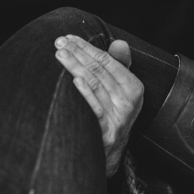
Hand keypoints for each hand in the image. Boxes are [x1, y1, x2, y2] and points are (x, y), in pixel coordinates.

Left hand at [54, 35, 143, 177]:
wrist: (108, 155)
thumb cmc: (111, 116)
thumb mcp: (121, 92)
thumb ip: (119, 66)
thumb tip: (119, 43)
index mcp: (134, 89)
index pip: (108, 62)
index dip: (88, 47)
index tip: (69, 38)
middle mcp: (129, 102)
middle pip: (100, 71)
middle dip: (78, 54)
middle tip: (59, 43)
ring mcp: (118, 118)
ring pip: (95, 85)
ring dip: (76, 67)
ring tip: (60, 55)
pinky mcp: (107, 133)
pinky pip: (95, 109)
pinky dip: (85, 93)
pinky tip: (74, 80)